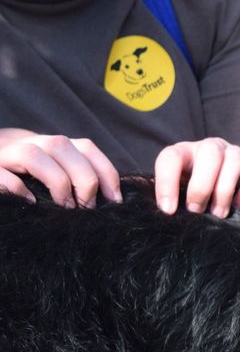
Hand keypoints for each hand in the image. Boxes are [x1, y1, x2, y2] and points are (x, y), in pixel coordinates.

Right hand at [0, 129, 121, 206]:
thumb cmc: (32, 178)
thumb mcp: (60, 174)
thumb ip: (81, 180)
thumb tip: (112, 201)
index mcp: (55, 146)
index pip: (86, 148)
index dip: (106, 172)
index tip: (115, 201)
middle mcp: (33, 144)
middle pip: (62, 146)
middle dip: (83, 178)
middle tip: (87, 207)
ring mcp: (7, 153)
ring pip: (32, 153)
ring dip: (55, 180)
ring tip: (65, 207)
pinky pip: (0, 173)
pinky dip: (17, 187)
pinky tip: (31, 203)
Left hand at [154, 138, 239, 217]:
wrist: (239, 201)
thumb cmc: (201, 201)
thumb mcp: (179, 197)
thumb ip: (163, 197)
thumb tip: (136, 202)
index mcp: (187, 153)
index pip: (171, 157)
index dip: (166, 183)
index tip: (168, 211)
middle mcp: (213, 149)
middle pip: (209, 153)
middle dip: (201, 186)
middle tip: (197, 211)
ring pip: (234, 160)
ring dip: (224, 191)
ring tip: (219, 214)